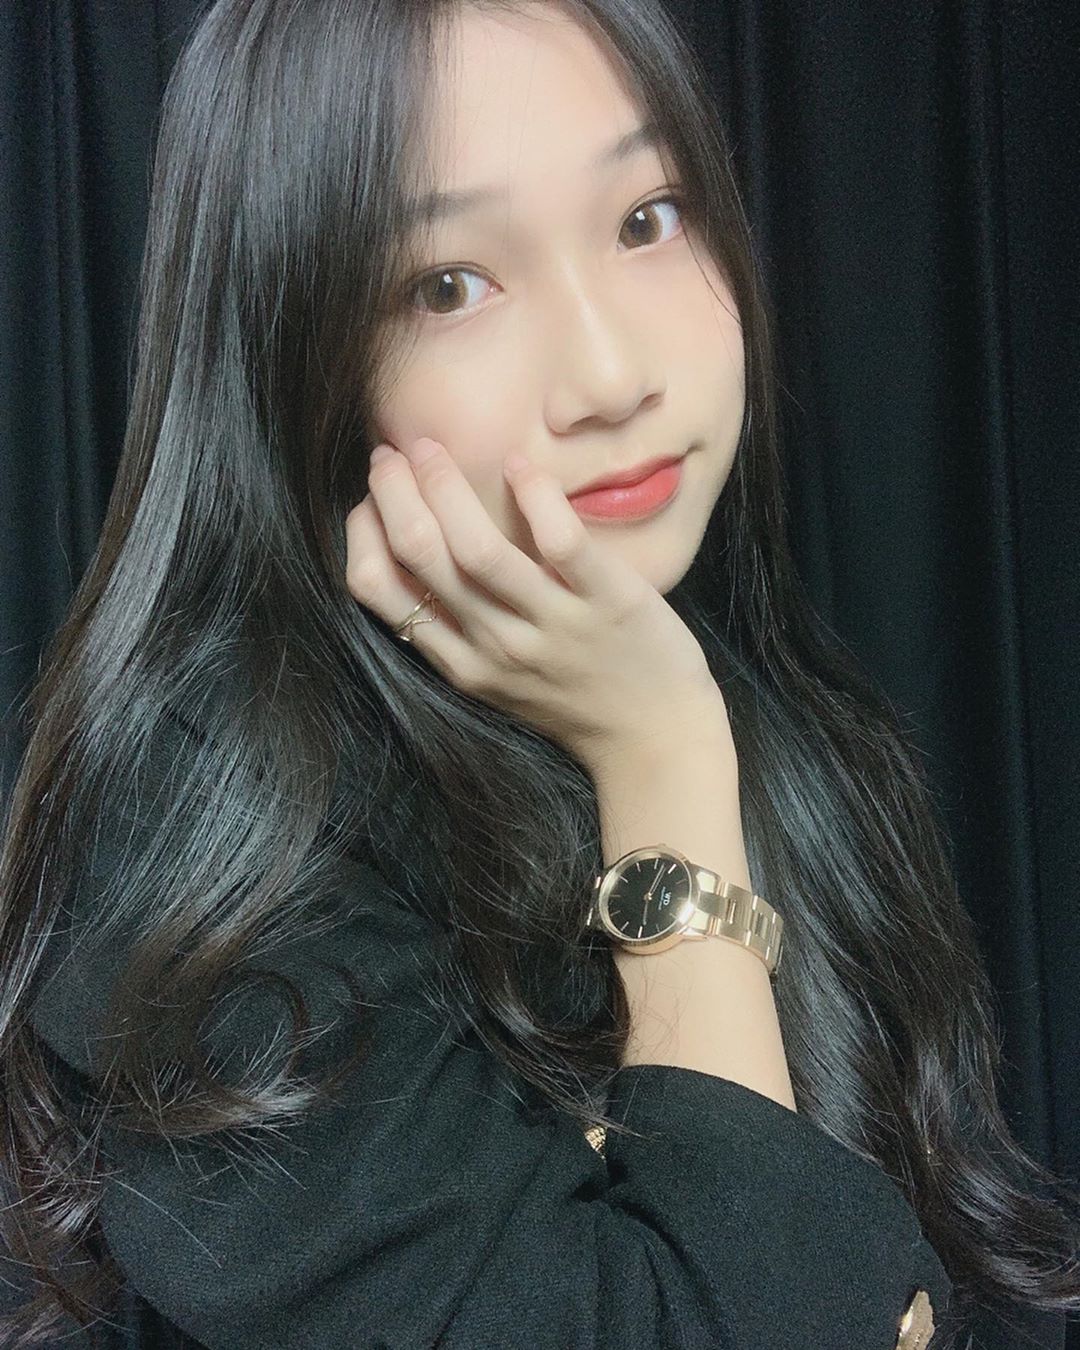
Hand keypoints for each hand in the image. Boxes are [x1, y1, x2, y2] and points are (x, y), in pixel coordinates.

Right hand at [344, 437, 725, 771]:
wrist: (655, 740)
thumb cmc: (574, 698)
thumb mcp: (497, 677)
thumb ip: (457, 626)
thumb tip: (420, 548)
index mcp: (460, 662)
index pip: (377, 589)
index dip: (361, 532)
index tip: (371, 497)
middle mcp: (496, 645)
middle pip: (420, 557)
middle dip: (392, 493)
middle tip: (390, 452)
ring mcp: (552, 625)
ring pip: (478, 551)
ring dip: (444, 487)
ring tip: (431, 447)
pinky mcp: (609, 603)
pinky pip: (561, 543)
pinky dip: (534, 496)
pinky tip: (517, 466)